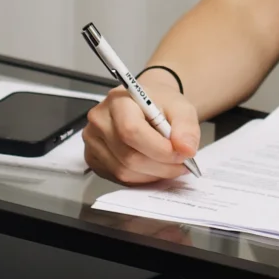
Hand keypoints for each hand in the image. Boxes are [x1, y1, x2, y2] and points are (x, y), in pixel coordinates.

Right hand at [83, 73, 200, 183]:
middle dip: (161, 166)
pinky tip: (153, 167)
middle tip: (182, 164)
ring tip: (170, 165)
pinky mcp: (93, 158)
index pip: (132, 132)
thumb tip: (186, 149)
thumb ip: (186, 127)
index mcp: (118, 101)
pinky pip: (118, 178)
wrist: (146, 105)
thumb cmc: (160, 105)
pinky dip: (141, 178)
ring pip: (124, 171)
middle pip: (128, 156)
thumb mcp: (181, 107)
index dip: (159, 150)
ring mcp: (93, 141)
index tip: (181, 154)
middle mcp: (99, 121)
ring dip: (153, 174)